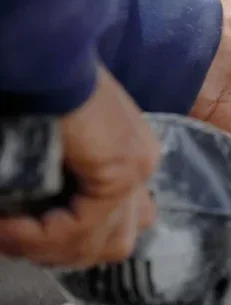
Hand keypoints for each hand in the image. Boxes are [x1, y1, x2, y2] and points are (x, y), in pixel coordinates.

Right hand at [0, 65, 160, 266]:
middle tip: (18, 244)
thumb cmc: (40, 91)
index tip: (25, 238)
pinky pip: (79, 228)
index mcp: (131, 155)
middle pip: (116, 243)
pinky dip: (38, 235)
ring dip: (43, 248)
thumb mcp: (58, 146)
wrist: (40, 51)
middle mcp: (143, 164)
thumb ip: (67, 181)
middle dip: (64, 253)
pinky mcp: (121, 172)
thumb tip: (42, 220)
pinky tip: (7, 226)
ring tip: (4, 233)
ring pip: (98, 244)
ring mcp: (137, 169)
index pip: (118, 225)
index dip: (72, 241)